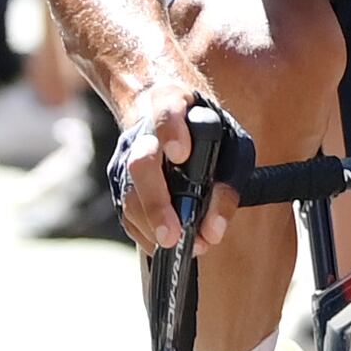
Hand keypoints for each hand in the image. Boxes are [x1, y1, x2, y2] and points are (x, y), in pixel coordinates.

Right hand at [112, 74, 237, 254]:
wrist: (167, 110)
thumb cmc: (205, 133)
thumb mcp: (231, 146)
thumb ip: (228, 185)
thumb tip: (213, 231)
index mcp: (172, 104)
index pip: (167, 112)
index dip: (171, 131)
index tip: (180, 154)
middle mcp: (143, 130)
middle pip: (141, 163)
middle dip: (157, 202)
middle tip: (173, 234)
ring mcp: (125, 155)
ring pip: (129, 192)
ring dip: (151, 225)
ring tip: (176, 247)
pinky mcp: (119, 180)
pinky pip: (126, 210)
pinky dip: (144, 232)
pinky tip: (162, 245)